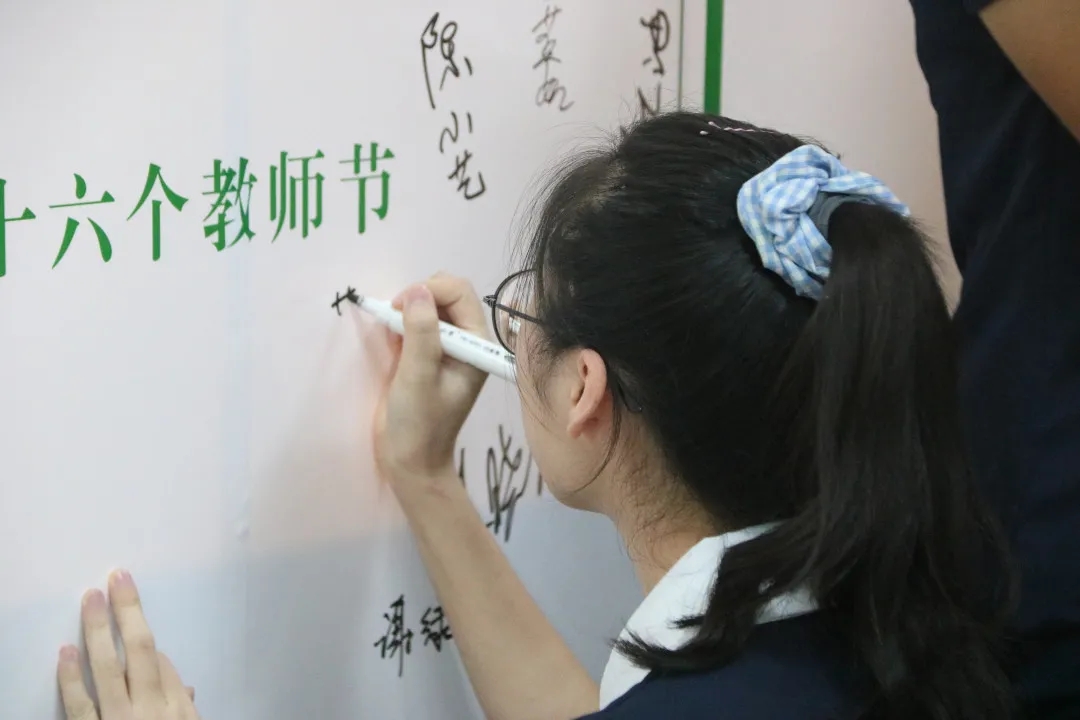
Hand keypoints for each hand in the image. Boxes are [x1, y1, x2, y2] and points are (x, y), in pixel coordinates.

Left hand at [57, 570, 198, 719]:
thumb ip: (185, 707)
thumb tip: (185, 685)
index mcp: (176, 706)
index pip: (162, 661)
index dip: (145, 638)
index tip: (132, 621)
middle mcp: (149, 708)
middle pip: (139, 650)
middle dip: (129, 611)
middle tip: (117, 578)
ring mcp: (118, 719)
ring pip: (107, 670)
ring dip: (98, 630)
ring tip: (91, 598)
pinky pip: (80, 706)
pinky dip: (71, 679)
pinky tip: (67, 651)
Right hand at [373, 273, 490, 485]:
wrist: (410, 460)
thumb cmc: (419, 423)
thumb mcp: (419, 376)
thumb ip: (422, 333)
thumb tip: (417, 290)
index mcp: (476, 345)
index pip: (460, 294)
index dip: (429, 290)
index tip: (399, 307)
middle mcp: (465, 342)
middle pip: (446, 294)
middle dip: (418, 296)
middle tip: (394, 317)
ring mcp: (446, 347)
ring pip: (429, 305)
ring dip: (407, 309)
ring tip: (392, 333)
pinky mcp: (426, 354)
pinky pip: (415, 323)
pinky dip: (400, 323)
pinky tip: (391, 342)